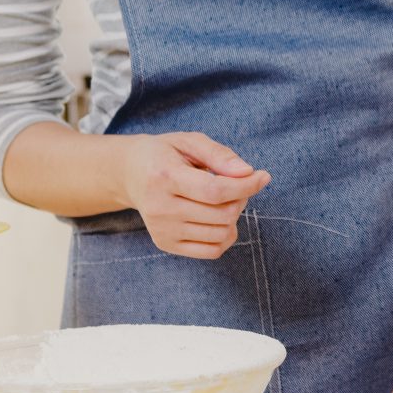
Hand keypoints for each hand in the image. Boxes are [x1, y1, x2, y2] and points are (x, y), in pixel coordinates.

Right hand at [117, 132, 269, 259]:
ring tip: (223, 199)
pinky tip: (219, 218)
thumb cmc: (165, 154)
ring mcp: (161, 230)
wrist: (129, 174)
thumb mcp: (190, 142)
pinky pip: (212, 251)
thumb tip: (247, 173)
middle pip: (222, 214)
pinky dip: (225, 236)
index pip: (214, 191)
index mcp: (164, 177)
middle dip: (241, 198)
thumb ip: (219, 155)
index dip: (246, 186)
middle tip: (236, 184)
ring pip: (221, 234)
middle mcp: (160, 207)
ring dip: (234, 216)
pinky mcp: (165, 244)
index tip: (263, 176)